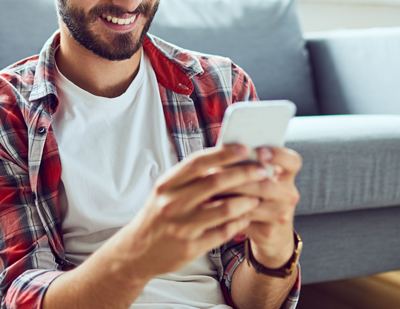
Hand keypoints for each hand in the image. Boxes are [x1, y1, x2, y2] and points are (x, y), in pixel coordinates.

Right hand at [112, 144, 271, 280]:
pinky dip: (238, 223)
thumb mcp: (166, 191)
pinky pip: (223, 232)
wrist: (136, 252)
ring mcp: (181, 226)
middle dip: (244, 174)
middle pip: (215, 182)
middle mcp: (172, 203)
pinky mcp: (190, 247)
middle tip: (263, 170)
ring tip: (258, 196)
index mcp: (167, 185)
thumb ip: (190, 177)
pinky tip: (246, 217)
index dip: (224, 153)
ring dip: (246, 200)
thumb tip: (223, 156)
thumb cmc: (158, 215)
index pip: (198, 162)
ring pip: (224, 209)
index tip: (245, 148)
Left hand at [224, 147, 302, 267]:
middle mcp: (289, 195)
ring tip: (210, 189)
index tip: (260, 152)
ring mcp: (281, 215)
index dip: (278, 155)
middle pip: (266, 184)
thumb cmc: (259, 198)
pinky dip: (226, 212)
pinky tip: (213, 206)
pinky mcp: (268, 232)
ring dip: (229, 196)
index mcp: (287, 176)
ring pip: (252, 203)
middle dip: (239, 178)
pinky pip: (244, 220)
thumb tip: (224, 150)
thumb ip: (249, 165)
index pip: (292, 162)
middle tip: (216, 172)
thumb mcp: (261, 180)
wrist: (272, 234)